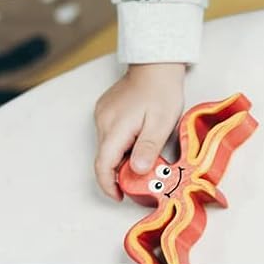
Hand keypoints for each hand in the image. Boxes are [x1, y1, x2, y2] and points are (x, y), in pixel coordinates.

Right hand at [93, 62, 185, 199]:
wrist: (155, 66)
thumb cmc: (161, 93)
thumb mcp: (161, 123)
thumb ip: (147, 148)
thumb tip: (136, 171)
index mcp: (115, 127)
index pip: (103, 164)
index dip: (108, 185)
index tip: (120, 197)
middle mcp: (102, 121)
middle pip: (104, 157)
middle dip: (118, 174)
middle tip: (142, 181)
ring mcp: (102, 114)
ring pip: (106, 147)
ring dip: (121, 160)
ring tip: (144, 162)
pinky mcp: (105, 110)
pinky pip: (109, 136)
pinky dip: (120, 147)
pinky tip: (137, 143)